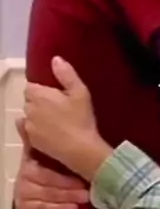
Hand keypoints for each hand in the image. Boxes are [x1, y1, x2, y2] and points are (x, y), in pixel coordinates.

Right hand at [13, 119, 89, 208]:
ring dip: (59, 208)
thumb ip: (38, 138)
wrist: (29, 185)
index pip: (45, 175)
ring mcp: (20, 200)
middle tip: (86, 197)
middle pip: (46, 191)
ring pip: (41, 206)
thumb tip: (23, 119)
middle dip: (67, 195)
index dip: (64, 181)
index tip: (83, 183)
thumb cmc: (41, 166)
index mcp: (28, 167)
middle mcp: (22, 184)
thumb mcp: (41, 151)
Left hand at [23, 57, 110, 179]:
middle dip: (39, 101)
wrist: (80, 149)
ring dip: (38, 115)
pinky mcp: (31, 140)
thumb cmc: (81, 118)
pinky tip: (52, 132)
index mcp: (39, 95)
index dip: (41, 89)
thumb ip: (66, 74)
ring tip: (55, 119)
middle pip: (29, 100)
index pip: (30, 86)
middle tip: (58, 105)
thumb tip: (55, 59)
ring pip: (29, 115)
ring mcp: (29, 126)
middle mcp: (29, 109)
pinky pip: (30, 130)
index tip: (54, 93)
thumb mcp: (80, 92)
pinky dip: (37, 129)